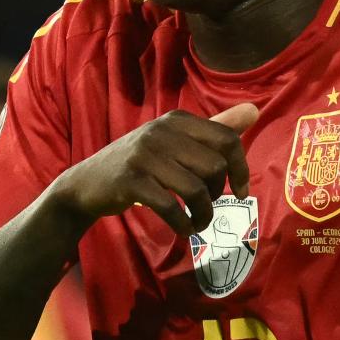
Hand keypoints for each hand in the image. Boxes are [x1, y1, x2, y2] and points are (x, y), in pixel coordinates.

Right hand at [45, 104, 258, 236]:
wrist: (85, 184)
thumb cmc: (138, 165)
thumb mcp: (174, 142)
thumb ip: (214, 129)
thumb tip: (254, 111)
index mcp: (176, 120)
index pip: (227, 140)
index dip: (241, 169)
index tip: (240, 192)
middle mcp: (161, 131)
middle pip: (214, 167)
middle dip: (217, 194)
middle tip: (205, 205)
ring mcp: (144, 155)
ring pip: (196, 189)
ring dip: (203, 215)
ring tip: (197, 223)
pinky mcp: (131, 181)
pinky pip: (171, 207)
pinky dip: (183, 224)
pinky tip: (182, 229)